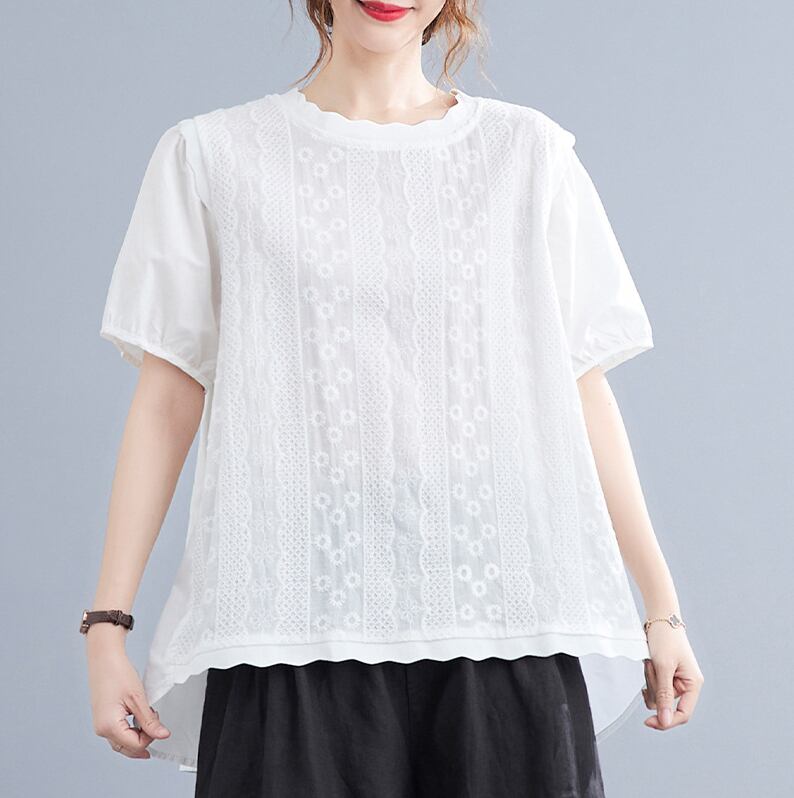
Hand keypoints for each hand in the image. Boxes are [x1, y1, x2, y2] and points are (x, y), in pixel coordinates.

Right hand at [86, 630, 170, 758]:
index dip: (151, 737)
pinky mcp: (102, 719)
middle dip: (144, 740)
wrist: (104, 659)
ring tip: (148, 717)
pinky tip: (139, 718)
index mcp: (109, 727)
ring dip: (137, 735)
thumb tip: (162, 735)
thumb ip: (149, 721)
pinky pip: (117, 733)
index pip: (135, 745)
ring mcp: (100, 725)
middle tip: (156, 723)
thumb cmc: (118, 674)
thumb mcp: (138, 698)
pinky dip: (130, 730)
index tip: (159, 722)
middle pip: (127, 748)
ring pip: (122, 742)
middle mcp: (101, 729)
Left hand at [641, 623, 704, 729]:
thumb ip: (664, 695)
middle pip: (665, 703)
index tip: (648, 722)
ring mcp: (675, 680)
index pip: (683, 714)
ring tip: (651, 660)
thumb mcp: (663, 666)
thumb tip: (664, 721)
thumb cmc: (665, 638)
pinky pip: (653, 686)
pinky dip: (648, 677)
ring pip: (657, 695)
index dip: (666, 721)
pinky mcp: (665, 675)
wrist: (659, 618)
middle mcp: (686, 685)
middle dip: (654, 687)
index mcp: (693, 684)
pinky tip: (648, 665)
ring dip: (650, 679)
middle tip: (652, 666)